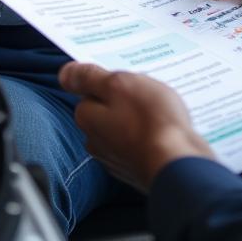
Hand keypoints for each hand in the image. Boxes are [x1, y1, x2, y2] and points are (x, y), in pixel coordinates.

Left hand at [58, 62, 213, 191]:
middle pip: (106, 110)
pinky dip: (148, 134)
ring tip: (160, 109)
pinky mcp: (135, 167)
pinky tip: (164, 128)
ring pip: (123, 127)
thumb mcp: (120, 85)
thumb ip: (90, 77)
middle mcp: (96, 141)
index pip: (89, 92)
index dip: (109, 81)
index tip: (127, 77)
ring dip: (137, 117)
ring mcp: (116, 158)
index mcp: (88, 118)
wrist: (176, 162)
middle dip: (124, 99)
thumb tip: (65, 73)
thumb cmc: (150, 121)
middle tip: (147, 90)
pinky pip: (138, 142)